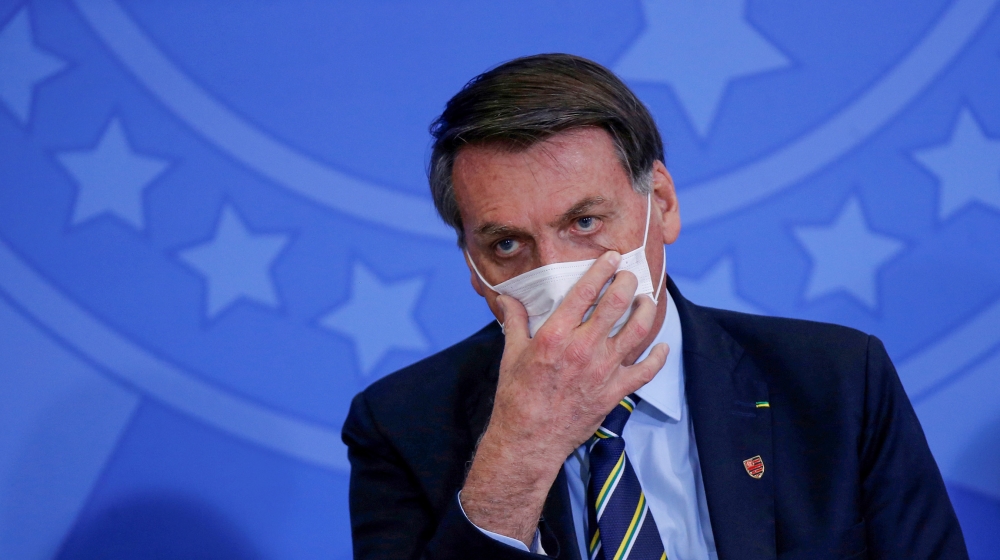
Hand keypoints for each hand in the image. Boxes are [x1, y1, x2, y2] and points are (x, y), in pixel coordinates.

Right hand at [460, 251, 669, 545]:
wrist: (529, 439)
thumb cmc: (516, 396)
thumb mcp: (511, 353)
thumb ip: (515, 320)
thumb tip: (507, 298)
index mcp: (556, 334)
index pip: (585, 291)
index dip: (602, 269)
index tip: (612, 257)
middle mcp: (583, 347)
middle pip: (617, 303)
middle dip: (627, 282)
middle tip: (630, 275)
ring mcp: (603, 370)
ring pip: (638, 329)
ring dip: (646, 309)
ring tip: (646, 300)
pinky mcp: (615, 392)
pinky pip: (646, 370)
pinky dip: (658, 357)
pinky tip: (661, 346)